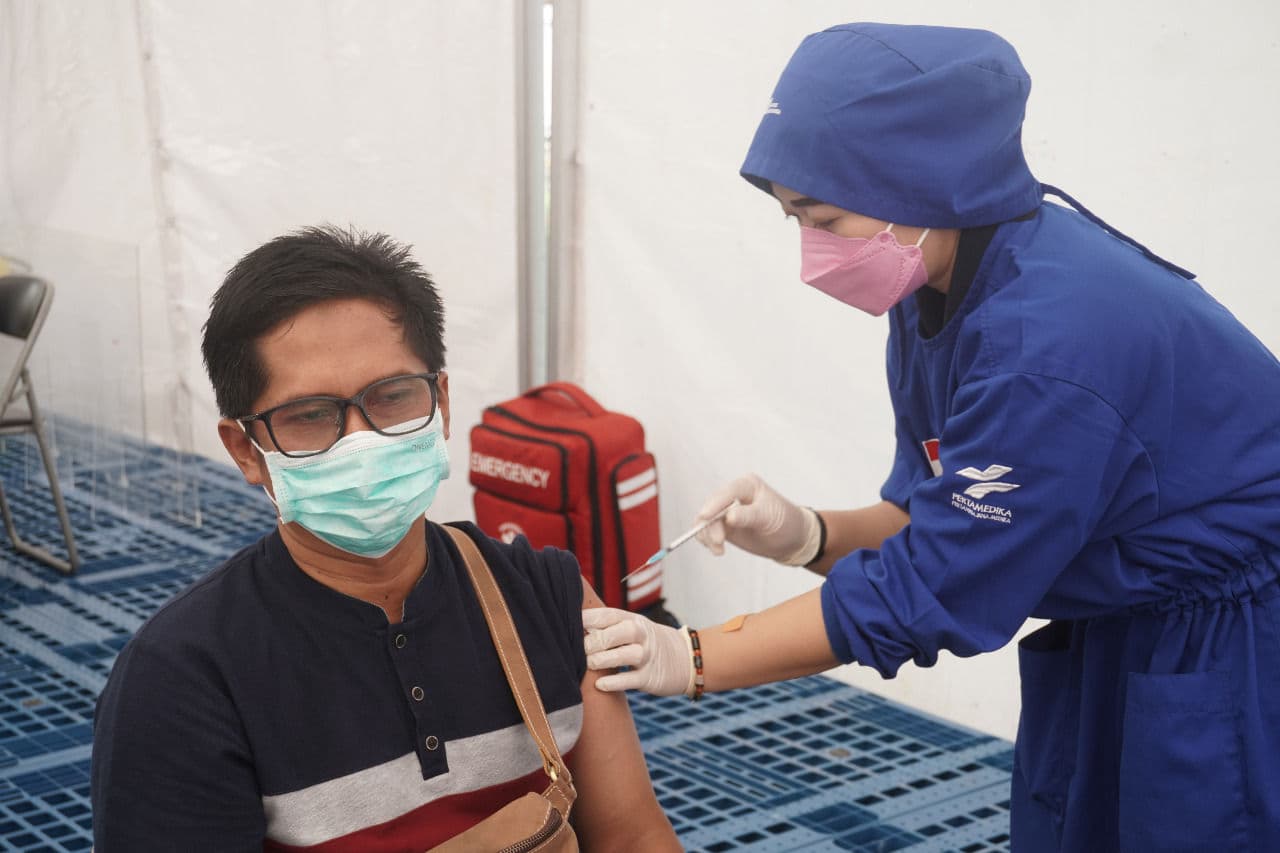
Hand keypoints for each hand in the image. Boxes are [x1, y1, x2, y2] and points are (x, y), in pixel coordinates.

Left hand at [582, 607, 693, 696]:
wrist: (686, 660)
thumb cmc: (648, 644)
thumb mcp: (635, 630)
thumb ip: (609, 628)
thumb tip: (574, 630)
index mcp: (633, 620)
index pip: (610, 615)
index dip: (590, 617)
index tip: (570, 621)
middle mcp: (642, 635)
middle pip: (620, 632)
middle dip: (597, 639)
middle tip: (578, 647)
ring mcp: (648, 657)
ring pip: (627, 655)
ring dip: (605, 658)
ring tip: (588, 663)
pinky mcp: (651, 678)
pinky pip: (632, 680)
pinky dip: (616, 682)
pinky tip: (600, 685)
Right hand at [694, 473, 820, 565]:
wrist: (790, 539)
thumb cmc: (785, 522)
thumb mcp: (768, 517)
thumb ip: (748, 516)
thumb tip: (729, 517)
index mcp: (746, 486)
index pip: (727, 493)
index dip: (714, 504)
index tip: (705, 516)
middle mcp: (733, 496)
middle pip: (711, 507)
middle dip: (710, 525)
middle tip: (718, 542)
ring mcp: (726, 511)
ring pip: (705, 520)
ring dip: (707, 535)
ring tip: (719, 549)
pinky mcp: (723, 526)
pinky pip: (706, 531)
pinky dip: (706, 540)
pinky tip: (717, 550)